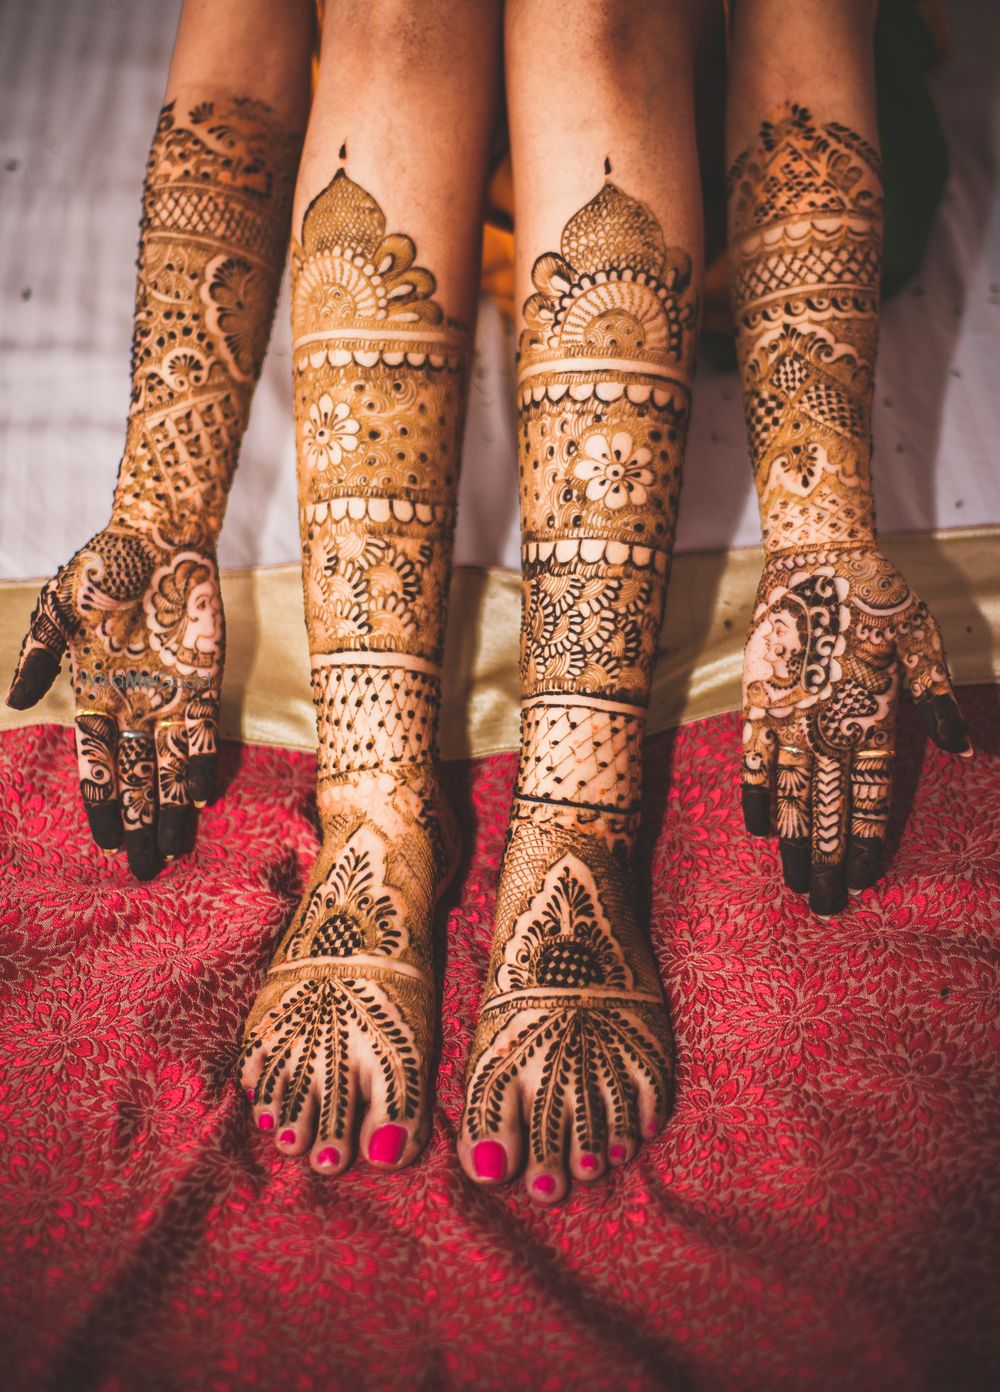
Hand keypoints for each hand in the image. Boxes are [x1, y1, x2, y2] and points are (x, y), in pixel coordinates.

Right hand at [7, 526, 224, 878]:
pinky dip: (202, 764)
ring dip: (171, 809)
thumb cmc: (101, 571)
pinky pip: (203, 734)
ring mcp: (169, 700)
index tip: (105, 843)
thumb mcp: (58, 611)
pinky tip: (202, 797)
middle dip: (139, 823)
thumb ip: (37, 656)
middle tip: (147, 870)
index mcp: (93, 697)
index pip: (96, 765)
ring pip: (170, 768)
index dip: (101, 803)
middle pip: (135, 778)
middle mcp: (133, 708)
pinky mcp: (203, 685)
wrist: (158, 538)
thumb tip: (13, 701)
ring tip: (176, 851)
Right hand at [740, 546, 970, 915]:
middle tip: (826, 906)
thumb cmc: (876, 595)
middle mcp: (827, 726)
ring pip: (792, 795)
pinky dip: (757, 794)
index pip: (870, 796)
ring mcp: (787, 716)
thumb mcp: (921, 641)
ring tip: (796, 884)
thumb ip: (935, 699)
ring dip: (795, 842)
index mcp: (871, 716)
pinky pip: (753, 758)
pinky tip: (760, 829)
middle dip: (829, 860)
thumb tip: (960, 749)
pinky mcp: (758, 700)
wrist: (814, 556)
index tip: (864, 879)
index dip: (868, 839)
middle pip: (829, 809)